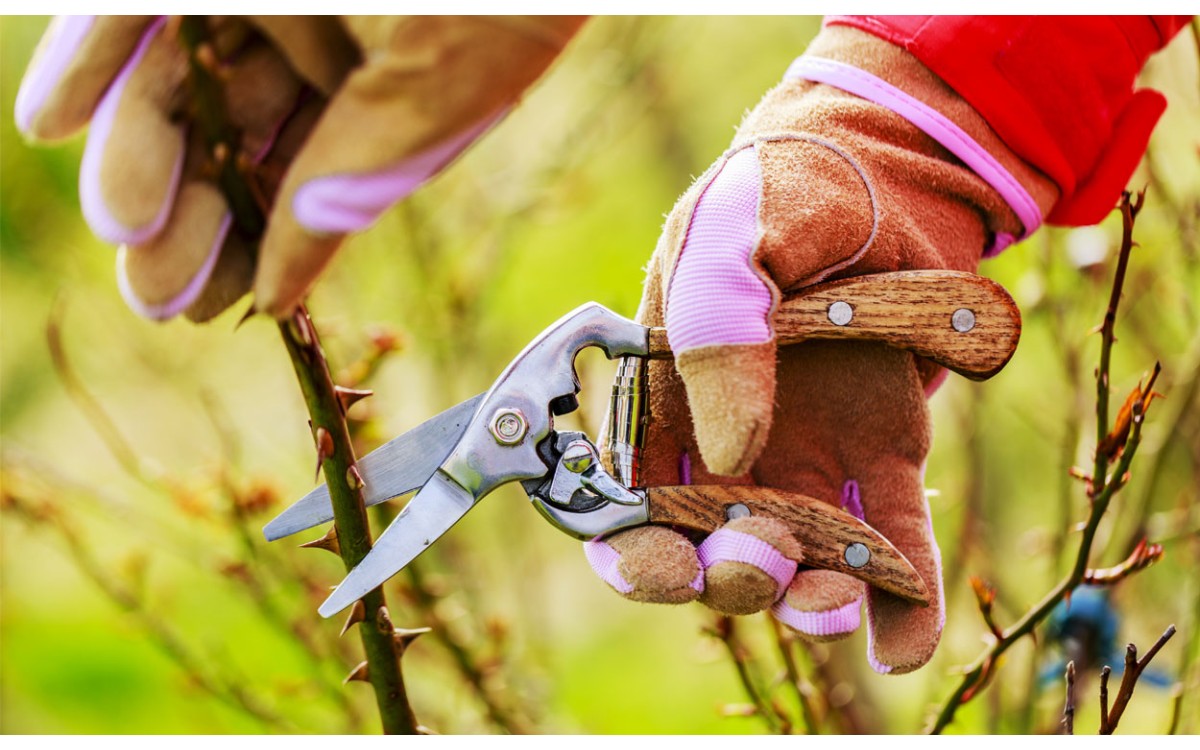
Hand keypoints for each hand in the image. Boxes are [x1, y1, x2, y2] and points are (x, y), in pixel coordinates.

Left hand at [16, 15, 584, 320]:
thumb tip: (282, 291)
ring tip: (121, 224)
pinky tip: (52, 122)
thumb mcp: (430, 93)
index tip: (213, 310)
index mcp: (386, 83)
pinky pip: (135, 8)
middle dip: (192, 216)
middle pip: (234, 137)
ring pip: (177, 78)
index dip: (259, 245)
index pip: (309, 179)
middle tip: (156, 290)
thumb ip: (352, 184)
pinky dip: (89, 59)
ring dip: (138, 153)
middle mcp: (320, 37)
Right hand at [586, 26, 1056, 673]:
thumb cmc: (784, 192)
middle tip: (761, 558)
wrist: (887, 170)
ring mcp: (807, 460)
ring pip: (797, 561)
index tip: (664, 566)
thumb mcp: (733, 233)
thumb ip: (714, 324)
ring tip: (836, 600)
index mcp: (664, 402)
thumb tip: (733, 450)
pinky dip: (898, 603)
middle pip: (709, 549)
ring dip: (809, 601)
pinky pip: (889, 545)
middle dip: (727, 578)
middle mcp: (727, 448)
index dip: (634, 552)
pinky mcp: (884, 460)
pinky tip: (903, 641)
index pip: (626, 503)